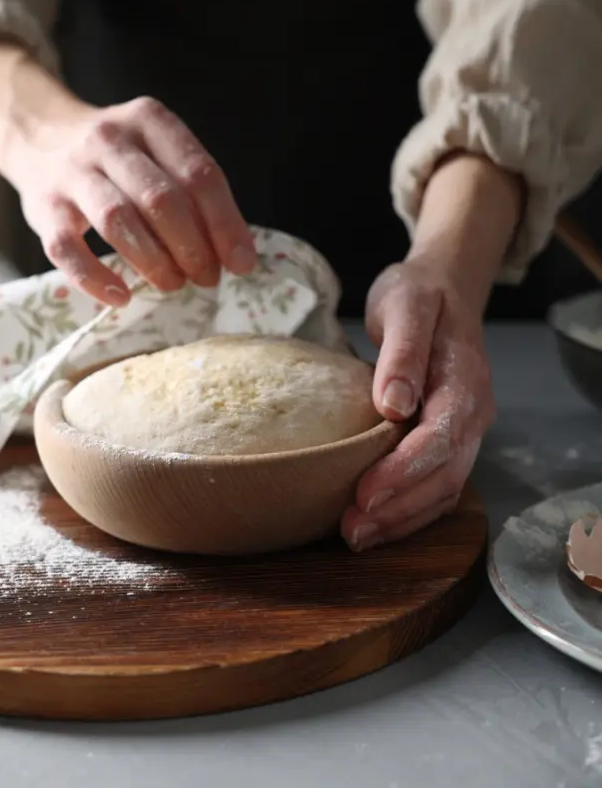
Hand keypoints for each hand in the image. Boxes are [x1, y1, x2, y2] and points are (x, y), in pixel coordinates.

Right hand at [14, 95, 255, 304]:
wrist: (38, 134)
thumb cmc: (117, 155)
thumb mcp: (157, 149)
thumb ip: (193, 189)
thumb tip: (234, 251)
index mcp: (149, 120)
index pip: (197, 173)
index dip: (224, 222)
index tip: (241, 262)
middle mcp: (109, 139)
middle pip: (160, 198)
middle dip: (192, 246)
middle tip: (207, 277)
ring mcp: (71, 172)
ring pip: (118, 219)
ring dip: (154, 260)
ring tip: (175, 284)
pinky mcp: (41, 206)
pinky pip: (66, 248)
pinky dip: (94, 278)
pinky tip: (121, 297)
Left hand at [341, 259, 494, 550]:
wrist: (443, 287)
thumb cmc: (418, 294)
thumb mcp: (406, 305)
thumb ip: (403, 352)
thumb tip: (394, 404)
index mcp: (465, 380)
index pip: (441, 437)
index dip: (404, 471)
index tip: (364, 494)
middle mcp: (473, 412)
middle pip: (446, 475)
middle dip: (400, 508)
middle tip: (351, 529)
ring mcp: (465, 428)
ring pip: (444, 488)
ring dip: (403, 518)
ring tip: (356, 536)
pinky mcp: (448, 438)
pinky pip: (438, 485)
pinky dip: (409, 510)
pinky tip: (375, 523)